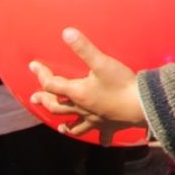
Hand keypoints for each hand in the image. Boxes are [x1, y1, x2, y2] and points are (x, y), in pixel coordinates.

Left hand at [29, 27, 145, 144]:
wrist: (141, 104)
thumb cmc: (121, 84)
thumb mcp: (102, 62)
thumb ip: (84, 48)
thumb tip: (66, 33)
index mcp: (77, 93)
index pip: (52, 84)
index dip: (41, 74)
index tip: (33, 65)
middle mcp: (82, 109)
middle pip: (58, 107)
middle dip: (46, 100)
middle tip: (35, 98)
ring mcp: (95, 120)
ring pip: (76, 126)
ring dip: (67, 126)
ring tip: (61, 128)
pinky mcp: (110, 126)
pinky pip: (103, 136)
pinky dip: (101, 139)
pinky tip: (101, 142)